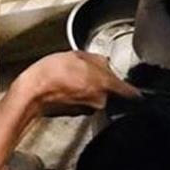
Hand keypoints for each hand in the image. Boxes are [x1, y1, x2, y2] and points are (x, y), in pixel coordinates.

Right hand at [13, 51, 140, 116]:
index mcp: (105, 85)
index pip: (131, 93)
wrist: (31, 93)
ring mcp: (87, 109)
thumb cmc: (51, 74)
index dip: (135, 90)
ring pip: (97, 96)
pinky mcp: (76, 114)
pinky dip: (79, 94)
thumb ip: (97, 60)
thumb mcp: (77, 55)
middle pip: (111, 91)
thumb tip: (104, 63)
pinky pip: (84, 101)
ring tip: (74, 76)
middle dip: (104, 81)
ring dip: (90, 87)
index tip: (138, 89)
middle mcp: (100, 101)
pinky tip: (67, 85)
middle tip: (89, 70)